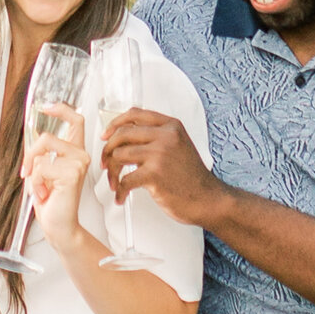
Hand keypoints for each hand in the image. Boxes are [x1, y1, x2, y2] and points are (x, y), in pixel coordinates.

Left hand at [22, 103, 88, 242]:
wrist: (59, 226)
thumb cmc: (52, 202)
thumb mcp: (43, 172)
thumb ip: (42, 154)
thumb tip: (30, 139)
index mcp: (75, 153)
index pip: (76, 121)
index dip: (61, 110)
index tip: (46, 108)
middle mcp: (80, 155)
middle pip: (48, 137)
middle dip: (30, 154)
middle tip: (26, 172)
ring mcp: (78, 163)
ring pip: (42, 152)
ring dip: (33, 172)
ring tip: (39, 188)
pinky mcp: (72, 173)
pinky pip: (41, 168)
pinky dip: (35, 182)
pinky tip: (44, 194)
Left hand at [100, 107, 215, 225]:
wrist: (209, 199)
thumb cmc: (192, 178)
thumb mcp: (179, 146)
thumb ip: (158, 137)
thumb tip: (127, 138)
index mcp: (171, 126)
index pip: (135, 114)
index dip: (115, 123)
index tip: (106, 135)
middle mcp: (165, 136)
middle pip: (122, 133)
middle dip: (108, 150)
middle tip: (105, 162)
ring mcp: (160, 154)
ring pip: (119, 155)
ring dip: (111, 172)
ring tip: (114, 183)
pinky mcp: (155, 175)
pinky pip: (125, 180)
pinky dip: (119, 190)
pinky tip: (121, 196)